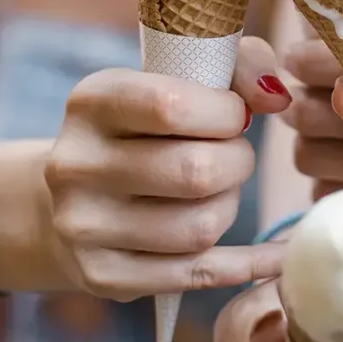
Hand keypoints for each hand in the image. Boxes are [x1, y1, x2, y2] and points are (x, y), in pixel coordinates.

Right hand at [45, 38, 293, 298]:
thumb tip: (276, 97)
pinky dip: (248, 263)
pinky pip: (199, 274)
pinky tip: (277, 255)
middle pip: (196, 172)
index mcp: (90, 104)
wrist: (65, 199)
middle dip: (237, 162)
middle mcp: (75, 165)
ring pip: (201, 227)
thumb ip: (237, 66)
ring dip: (229, 206)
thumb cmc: (143, 129)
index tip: (233, 115)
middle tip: (231, 157)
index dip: (226, 112)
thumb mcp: (176, 79)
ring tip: (215, 192)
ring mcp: (83, 227)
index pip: (173, 107)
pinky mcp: (102, 275)